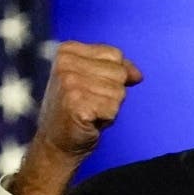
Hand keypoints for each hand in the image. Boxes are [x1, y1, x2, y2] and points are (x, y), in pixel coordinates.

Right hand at [11, 42, 142, 194]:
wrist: (55, 143)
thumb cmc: (77, 111)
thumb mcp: (93, 82)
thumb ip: (116, 70)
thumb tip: (138, 74)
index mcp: (67, 51)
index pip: (115, 54)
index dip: (115, 76)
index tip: (94, 89)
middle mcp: (65, 63)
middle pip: (119, 72)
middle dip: (112, 93)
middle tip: (91, 103)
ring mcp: (69, 83)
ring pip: (119, 91)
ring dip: (110, 107)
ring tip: (90, 112)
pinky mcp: (76, 103)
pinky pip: (113, 108)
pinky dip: (107, 119)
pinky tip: (89, 121)